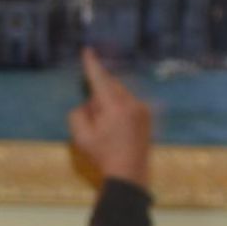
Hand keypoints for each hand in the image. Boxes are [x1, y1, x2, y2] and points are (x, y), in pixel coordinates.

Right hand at [67, 47, 152, 187]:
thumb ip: (78, 114)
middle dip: (100, 95)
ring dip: (110, 103)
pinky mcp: (147, 116)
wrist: (129, 174)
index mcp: (114, 106)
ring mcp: (142, 109)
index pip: (100, 79)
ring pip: (121, 94)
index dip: (91, 65)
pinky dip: (120, 110)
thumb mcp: (81, 137)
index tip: (87, 51)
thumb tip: (87, 104)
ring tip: (107, 128)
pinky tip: (117, 130)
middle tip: (94, 118)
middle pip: (111, 86)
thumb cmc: (103, 156)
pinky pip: (130, 104)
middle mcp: (131, 103)